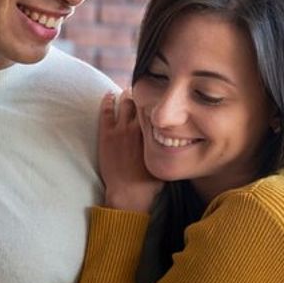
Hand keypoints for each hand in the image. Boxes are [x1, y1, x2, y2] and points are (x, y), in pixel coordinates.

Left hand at [98, 91, 161, 213]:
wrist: (128, 193)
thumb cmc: (148, 183)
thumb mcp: (165, 162)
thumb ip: (168, 147)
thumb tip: (177, 141)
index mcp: (155, 133)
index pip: (157, 109)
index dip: (157, 101)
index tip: (158, 95)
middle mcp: (139, 128)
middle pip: (141, 102)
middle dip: (142, 95)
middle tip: (143, 89)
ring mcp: (121, 130)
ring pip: (125, 103)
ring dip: (127, 95)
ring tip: (127, 91)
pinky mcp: (107, 135)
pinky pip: (106, 111)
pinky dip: (107, 101)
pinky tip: (109, 95)